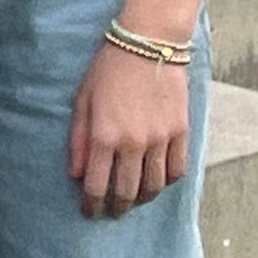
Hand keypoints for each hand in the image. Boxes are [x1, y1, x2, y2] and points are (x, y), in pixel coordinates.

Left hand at [71, 43, 191, 216]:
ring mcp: (160, 139)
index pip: (97, 184)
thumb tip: (76, 174)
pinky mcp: (181, 133)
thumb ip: (79, 139)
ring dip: (142, 199)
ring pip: (154, 186)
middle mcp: (133, 143)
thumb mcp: (83, 100)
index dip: (92, 204)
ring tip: (133, 200)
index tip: (89, 212)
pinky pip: (176, 170)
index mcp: (105, 135)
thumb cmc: (108, 69)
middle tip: (111, 211)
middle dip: (117, 207)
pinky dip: (166, 181)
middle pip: (127, 191)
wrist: (148, 45)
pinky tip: (156, 181)